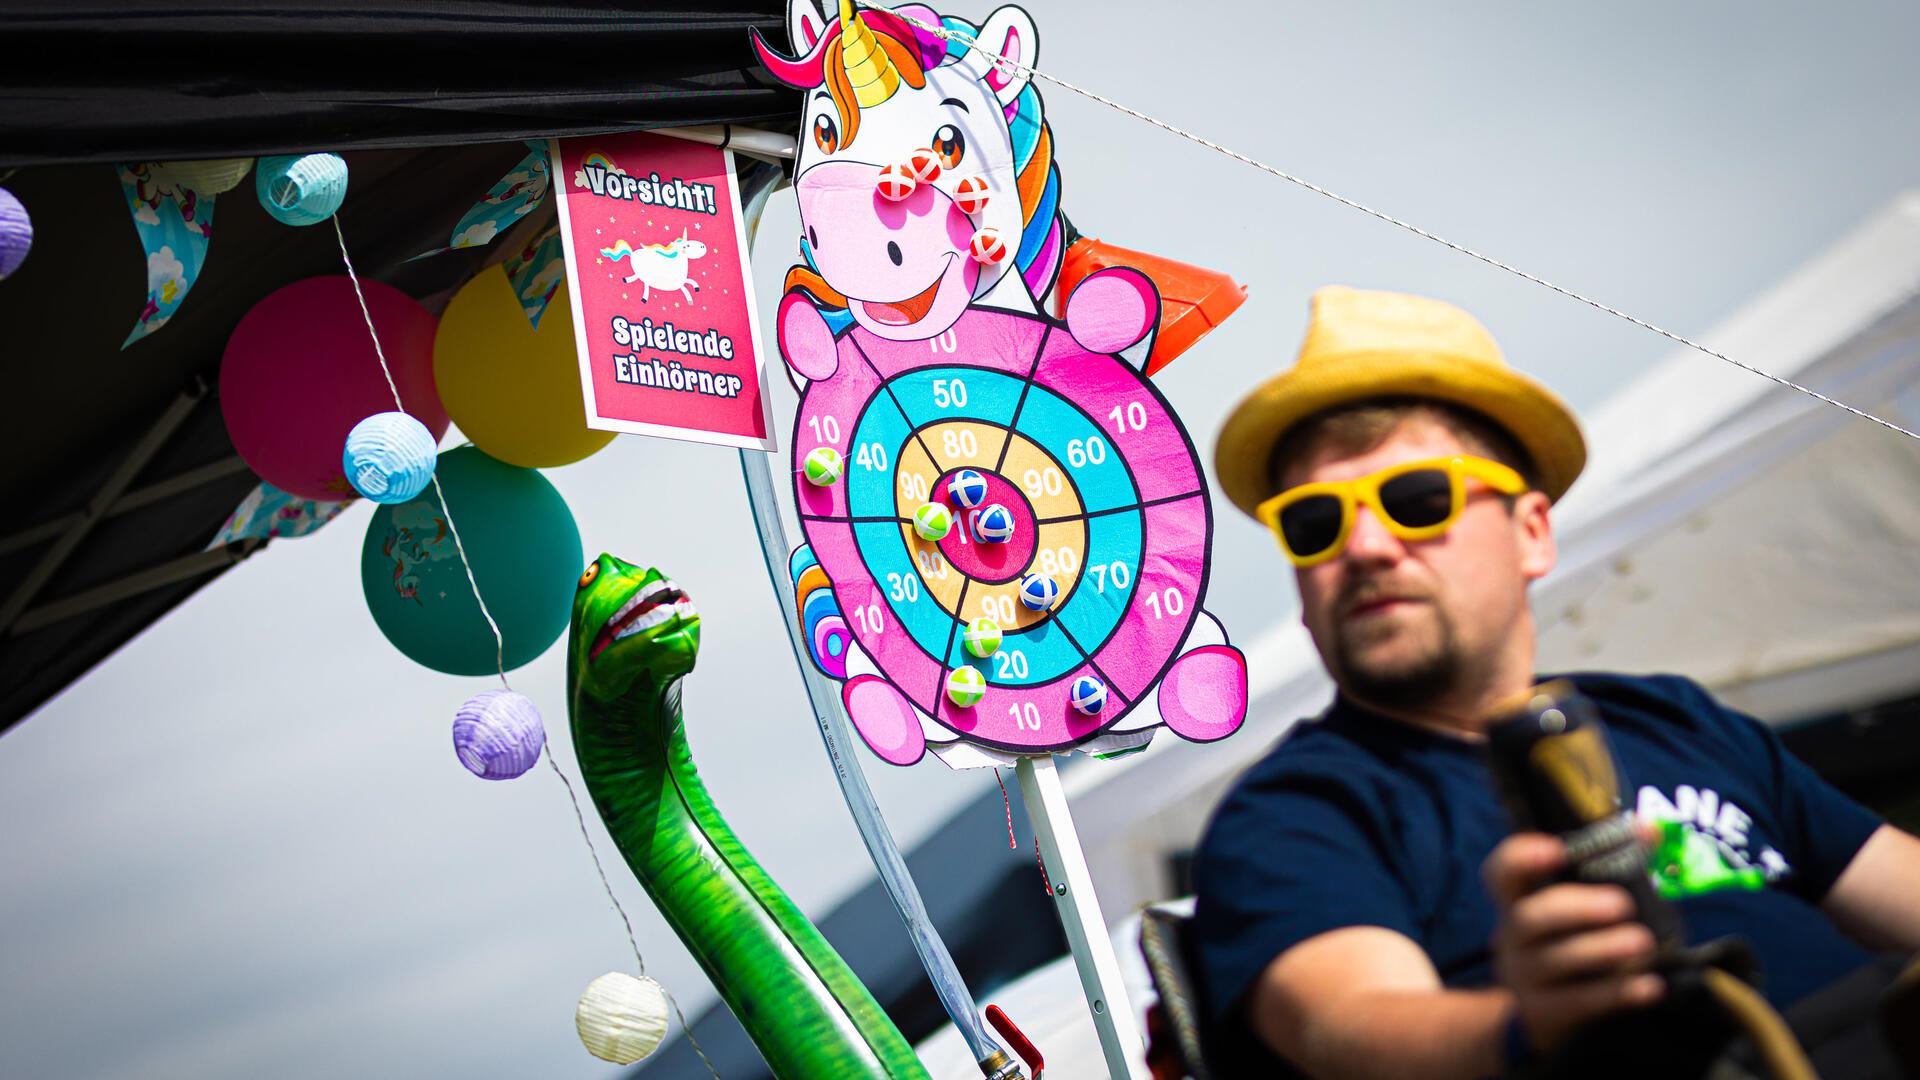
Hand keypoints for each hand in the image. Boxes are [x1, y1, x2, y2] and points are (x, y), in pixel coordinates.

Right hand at [1484, 831, 1664, 1055]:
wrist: (1533, 1017)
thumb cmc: (1567, 945)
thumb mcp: (1577, 910)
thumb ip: (1609, 871)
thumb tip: (1652, 829)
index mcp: (1518, 903)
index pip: (1501, 873)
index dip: (1521, 857)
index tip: (1556, 848)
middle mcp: (1513, 937)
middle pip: (1529, 917)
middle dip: (1576, 908)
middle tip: (1622, 904)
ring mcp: (1523, 976)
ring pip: (1555, 960)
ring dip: (1602, 949)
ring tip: (1642, 943)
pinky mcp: (1543, 1013)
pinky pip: (1578, 1002)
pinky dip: (1616, 993)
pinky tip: (1650, 987)